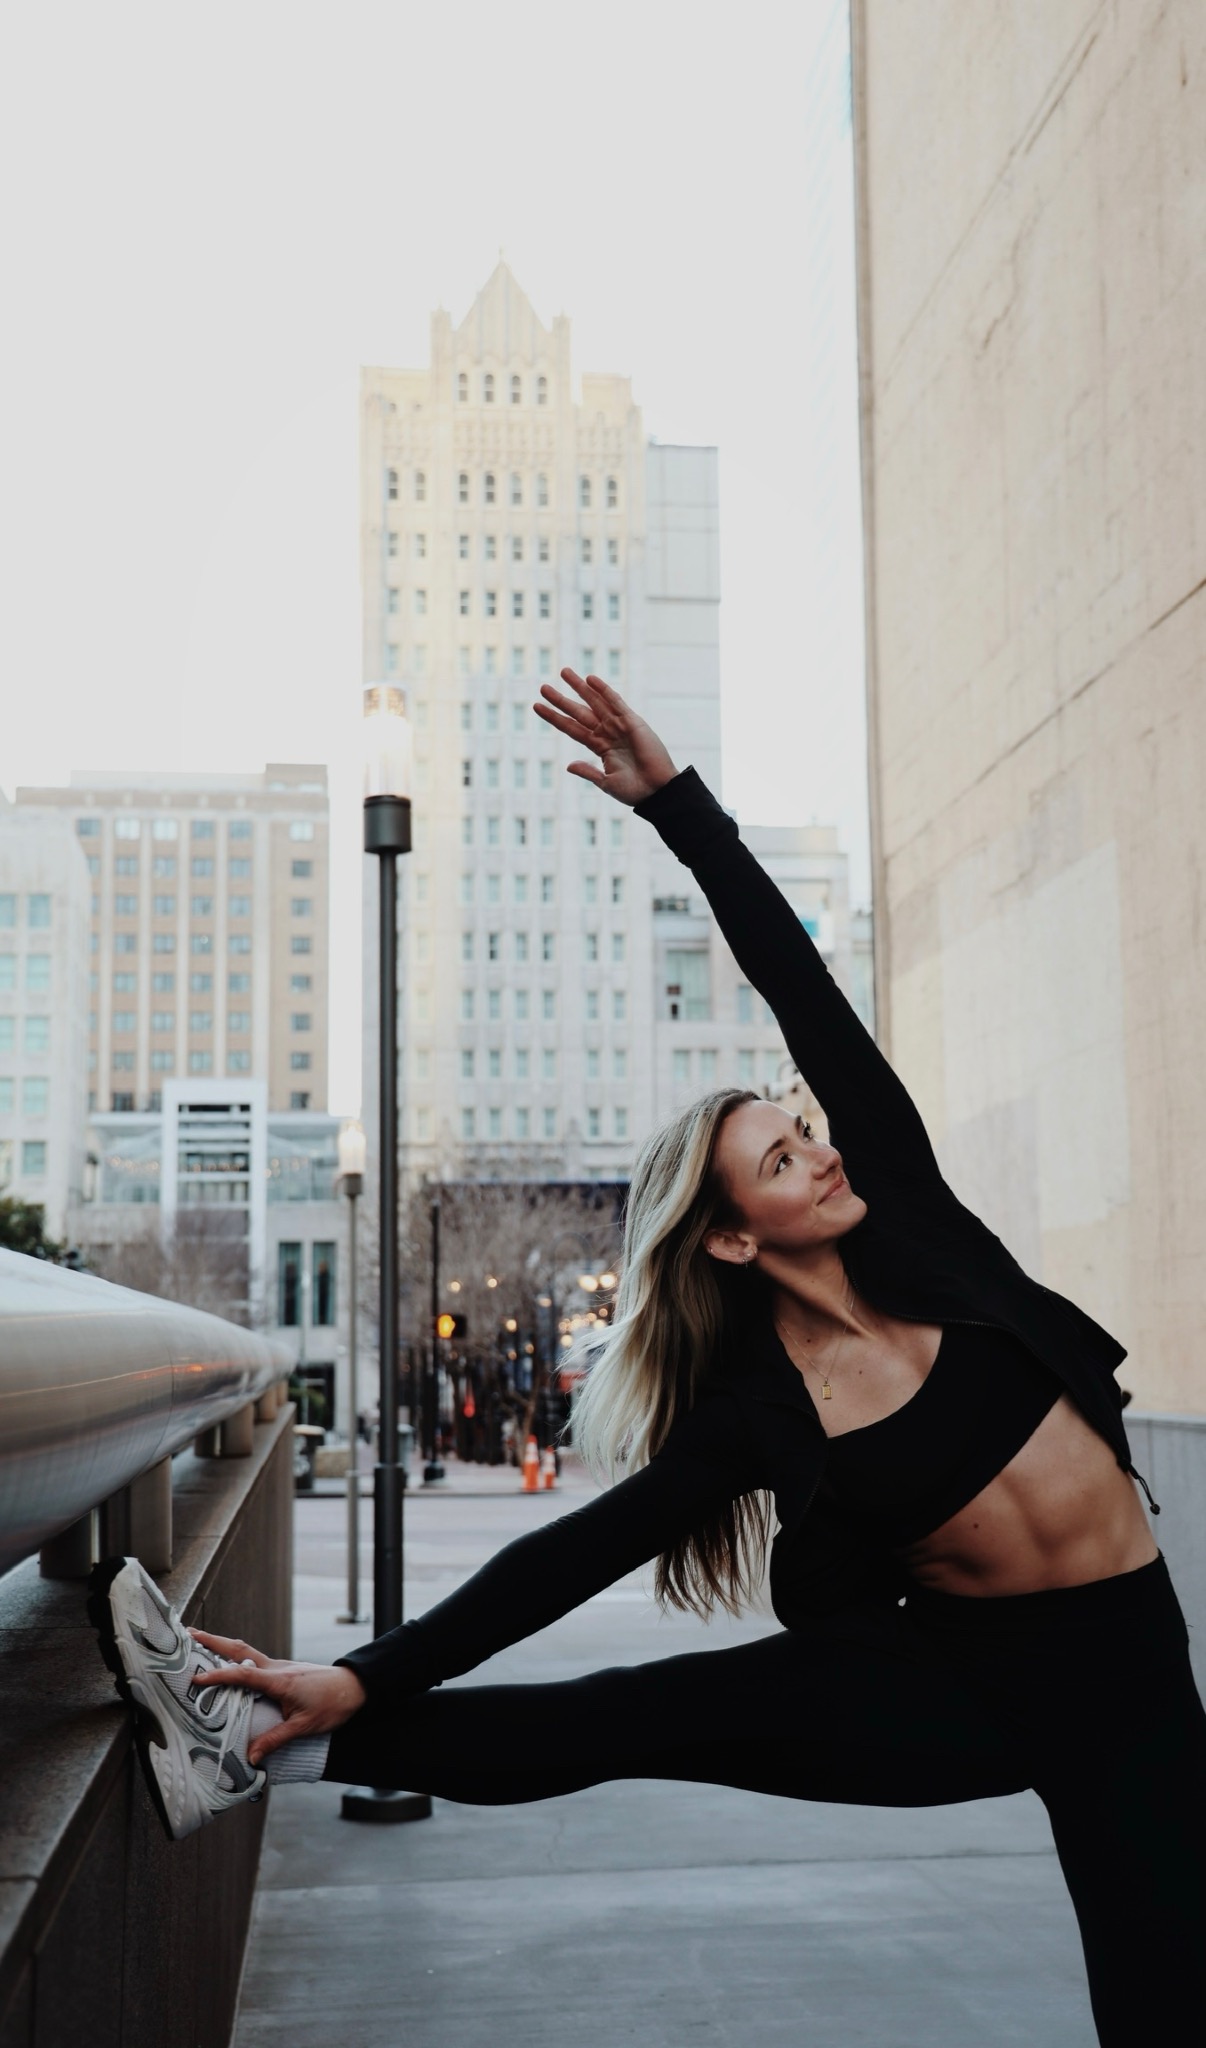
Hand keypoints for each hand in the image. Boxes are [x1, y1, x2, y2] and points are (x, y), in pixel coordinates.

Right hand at [189, 1628, 366, 1766]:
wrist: (355, 1687)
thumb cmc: (332, 1705)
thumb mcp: (304, 1726)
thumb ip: (276, 1740)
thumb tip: (251, 1758)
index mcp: (279, 1680)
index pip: (242, 1676)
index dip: (218, 1677)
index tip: (196, 1679)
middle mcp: (276, 1668)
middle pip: (240, 1650)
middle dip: (213, 1642)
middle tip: (189, 1633)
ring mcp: (280, 1666)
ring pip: (246, 1652)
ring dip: (223, 1646)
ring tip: (201, 1642)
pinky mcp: (284, 1671)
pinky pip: (255, 1661)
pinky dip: (237, 1658)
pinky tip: (231, 1664)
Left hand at [533, 669, 678, 805]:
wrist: (658, 791)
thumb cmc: (635, 791)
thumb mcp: (607, 783)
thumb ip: (589, 772)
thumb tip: (568, 766)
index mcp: (599, 748)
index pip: (571, 728)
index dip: (554, 717)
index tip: (536, 706)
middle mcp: (607, 733)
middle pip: (579, 712)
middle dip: (562, 699)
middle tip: (543, 687)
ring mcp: (619, 726)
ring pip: (595, 702)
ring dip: (580, 687)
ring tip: (564, 672)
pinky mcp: (633, 722)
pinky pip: (616, 702)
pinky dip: (604, 690)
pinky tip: (591, 679)